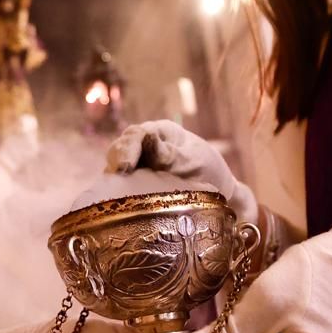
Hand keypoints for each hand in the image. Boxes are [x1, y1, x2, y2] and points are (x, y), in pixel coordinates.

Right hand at [105, 119, 257, 223]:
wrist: (218, 193)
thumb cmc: (208, 171)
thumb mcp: (195, 161)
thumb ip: (172, 154)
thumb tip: (148, 141)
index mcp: (161, 132)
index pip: (137, 134)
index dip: (128, 148)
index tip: (125, 166)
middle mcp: (144, 146)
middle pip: (120, 148)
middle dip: (116, 159)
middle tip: (118, 174)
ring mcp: (137, 165)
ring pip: (115, 167)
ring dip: (113, 177)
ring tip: (113, 189)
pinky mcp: (134, 184)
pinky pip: (120, 185)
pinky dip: (116, 191)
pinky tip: (116, 200)